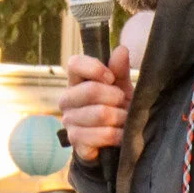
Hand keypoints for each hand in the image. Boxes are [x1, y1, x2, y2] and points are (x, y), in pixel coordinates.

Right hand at [59, 44, 132, 162]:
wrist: (114, 141)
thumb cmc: (116, 108)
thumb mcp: (120, 87)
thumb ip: (119, 70)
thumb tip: (121, 50)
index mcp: (75, 82)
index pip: (74, 64)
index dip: (95, 68)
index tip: (111, 78)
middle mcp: (67, 100)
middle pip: (91, 90)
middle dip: (116, 97)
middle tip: (124, 102)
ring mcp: (69, 122)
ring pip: (100, 114)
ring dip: (121, 117)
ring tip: (126, 119)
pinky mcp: (77, 143)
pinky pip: (102, 135)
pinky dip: (118, 135)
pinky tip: (122, 135)